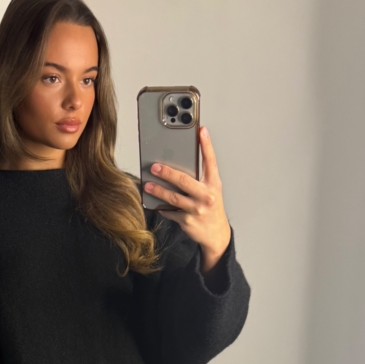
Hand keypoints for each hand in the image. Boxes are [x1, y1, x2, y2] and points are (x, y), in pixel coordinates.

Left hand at [144, 125, 231, 272]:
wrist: (216, 233)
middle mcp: (207, 196)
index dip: (206, 144)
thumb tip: (183, 157)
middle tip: (154, 166)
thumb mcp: (212, 188)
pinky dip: (162, 207)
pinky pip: (170, 212)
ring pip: (174, 198)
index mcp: (213, 184)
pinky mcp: (187, 221)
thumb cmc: (211, 206)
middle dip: (167, 173)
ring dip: (158, 191)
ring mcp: (197, 210)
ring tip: (147, 185)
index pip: (210, 161)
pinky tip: (154, 203)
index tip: (200, 130)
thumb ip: (201, 174)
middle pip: (184, 181)